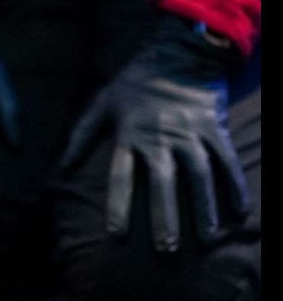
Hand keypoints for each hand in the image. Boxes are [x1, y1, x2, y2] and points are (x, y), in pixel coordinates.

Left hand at [62, 14, 249, 250]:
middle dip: (165, 215)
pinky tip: (239, 211)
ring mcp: (190, 133)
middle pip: (163, 181)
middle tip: (165, 248)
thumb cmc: (134, 83)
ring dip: (203, 207)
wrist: (178, 52)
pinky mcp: (213, 128)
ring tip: (205, 238)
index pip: (121, 175)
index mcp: (130, 134)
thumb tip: (60, 167)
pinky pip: (226, 160)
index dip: (118, 204)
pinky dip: (234, 185)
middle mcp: (160, 137)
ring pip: (199, 175)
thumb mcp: (102, 104)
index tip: (116, 234)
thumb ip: (82, 136)